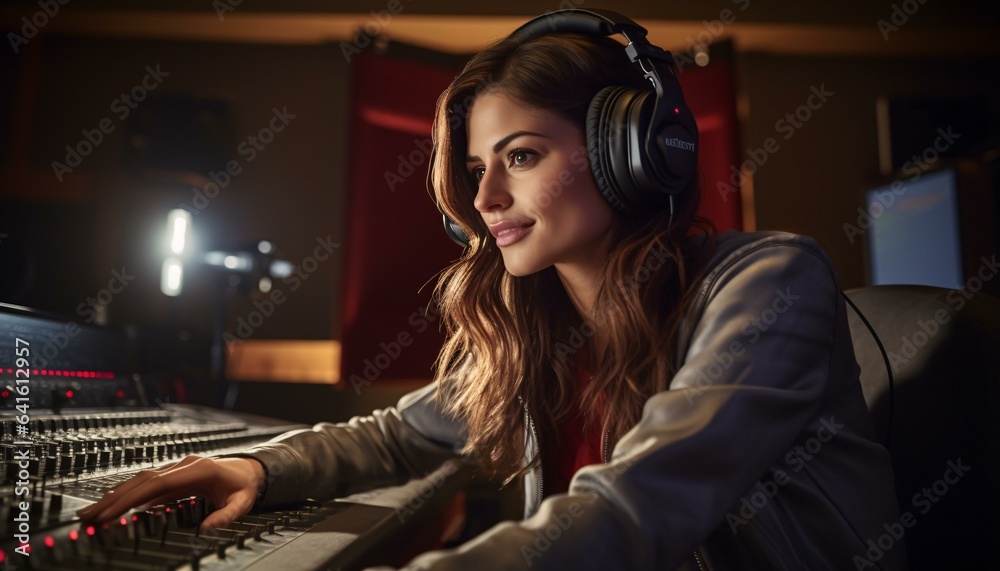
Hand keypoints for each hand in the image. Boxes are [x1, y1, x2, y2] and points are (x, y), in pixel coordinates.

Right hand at [76, 455, 265, 529]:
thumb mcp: (242, 503)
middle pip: (142, 481)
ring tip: (93, 512)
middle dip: (114, 499)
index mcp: (198, 470)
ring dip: (116, 496)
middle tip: (89, 516)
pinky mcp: (174, 474)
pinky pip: (147, 483)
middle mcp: (183, 465)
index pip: (156, 485)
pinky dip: (128, 494)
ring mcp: (177, 467)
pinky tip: (113, 505)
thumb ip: (226, 515)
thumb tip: (208, 528)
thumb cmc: (244, 486)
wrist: (250, 470)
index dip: (131, 499)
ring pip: (140, 480)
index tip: (111, 514)